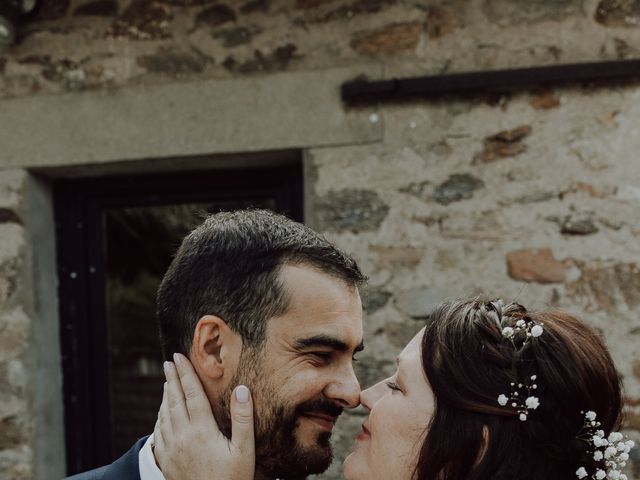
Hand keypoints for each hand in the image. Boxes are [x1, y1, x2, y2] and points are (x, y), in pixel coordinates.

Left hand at [153, 353, 254, 479]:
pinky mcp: (166, 460)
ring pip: (165, 414)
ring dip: (166, 394)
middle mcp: (182, 436)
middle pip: (175, 400)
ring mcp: (171, 449)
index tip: (179, 357)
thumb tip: (242, 388)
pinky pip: (159, 431)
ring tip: (168, 380)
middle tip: (170, 361)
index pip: (192, 394)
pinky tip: (163, 411)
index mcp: (201, 431)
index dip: (186, 373)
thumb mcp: (244, 451)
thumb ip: (243, 419)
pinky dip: (160, 415)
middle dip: (173, 378)